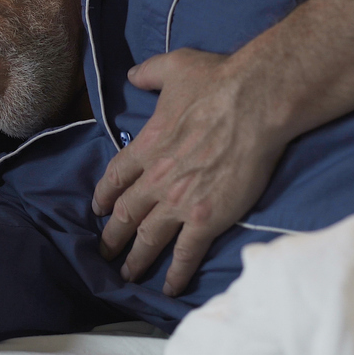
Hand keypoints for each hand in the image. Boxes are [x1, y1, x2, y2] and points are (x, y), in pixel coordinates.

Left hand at [92, 49, 287, 295]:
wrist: (254, 102)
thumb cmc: (217, 81)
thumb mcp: (175, 66)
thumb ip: (149, 72)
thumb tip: (133, 74)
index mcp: (147, 146)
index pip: (116, 177)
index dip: (105, 195)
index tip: (99, 209)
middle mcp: (155, 179)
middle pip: (125, 215)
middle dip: (112, 237)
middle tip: (104, 253)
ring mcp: (179, 202)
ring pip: (148, 239)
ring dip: (136, 260)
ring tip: (128, 275)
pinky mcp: (206, 219)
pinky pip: (185, 253)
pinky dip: (175, 273)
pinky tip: (169, 288)